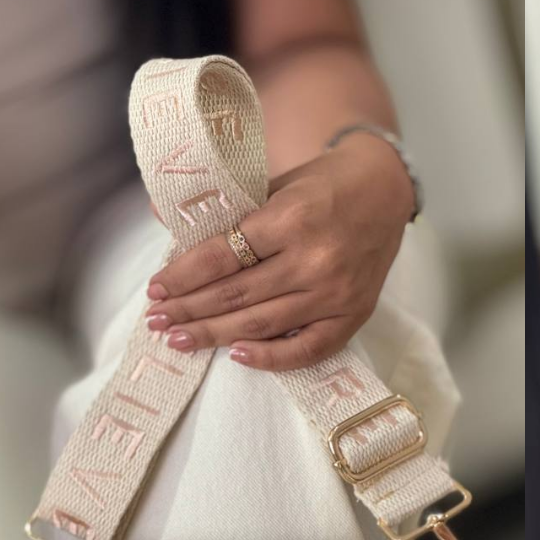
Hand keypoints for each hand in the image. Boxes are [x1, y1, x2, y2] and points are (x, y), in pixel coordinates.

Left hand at [144, 131, 414, 370]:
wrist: (383, 192)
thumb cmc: (322, 185)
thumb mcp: (273, 182)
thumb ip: (225, 205)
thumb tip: (162, 217)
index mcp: (291, 219)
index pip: (222, 257)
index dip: (183, 277)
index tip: (156, 290)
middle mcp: (315, 260)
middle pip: (236, 295)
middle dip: (190, 310)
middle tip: (156, 322)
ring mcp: (336, 293)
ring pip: (262, 323)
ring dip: (215, 334)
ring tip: (180, 340)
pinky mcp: (353, 315)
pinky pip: (308, 348)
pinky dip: (271, 357)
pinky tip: (237, 356)